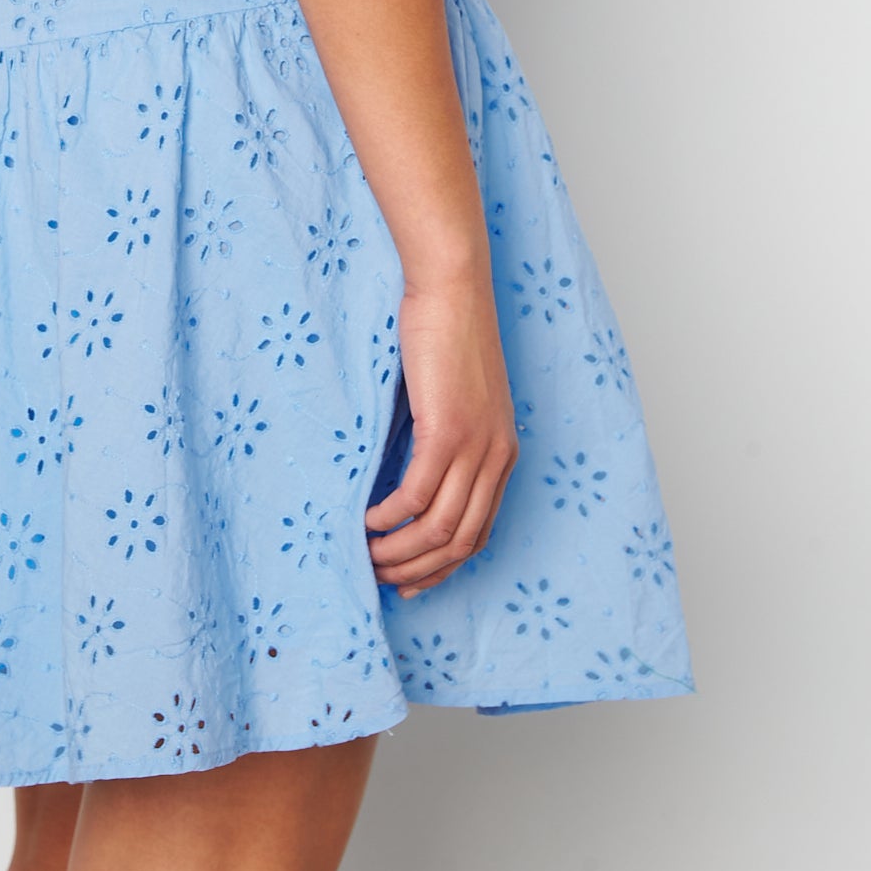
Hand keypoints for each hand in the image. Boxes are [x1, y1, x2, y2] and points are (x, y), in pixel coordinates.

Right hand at [365, 276, 517, 595]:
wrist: (453, 289)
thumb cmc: (447, 335)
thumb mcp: (459, 398)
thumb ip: (448, 441)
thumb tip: (414, 478)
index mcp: (503, 454)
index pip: (479, 533)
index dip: (443, 566)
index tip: (411, 581)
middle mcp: (497, 458)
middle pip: (460, 542)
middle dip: (418, 569)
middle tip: (381, 578)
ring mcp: (475, 447)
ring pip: (438, 528)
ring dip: (399, 552)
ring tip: (368, 556)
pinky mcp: (447, 432)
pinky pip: (416, 496)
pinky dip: (389, 517)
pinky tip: (367, 521)